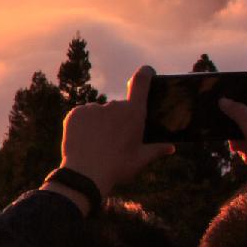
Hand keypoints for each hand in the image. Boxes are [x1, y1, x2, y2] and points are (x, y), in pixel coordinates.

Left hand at [53, 67, 173, 199]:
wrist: (85, 175)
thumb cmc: (117, 168)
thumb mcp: (140, 160)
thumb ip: (156, 150)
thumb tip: (171, 147)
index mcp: (133, 113)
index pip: (141, 81)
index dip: (145, 73)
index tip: (147, 71)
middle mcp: (114, 105)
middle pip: (118, 106)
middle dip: (117, 120)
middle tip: (113, 140)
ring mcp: (93, 108)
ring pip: (99, 112)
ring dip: (99, 123)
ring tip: (97, 144)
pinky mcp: (76, 113)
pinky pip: (82, 115)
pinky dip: (83, 125)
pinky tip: (84, 140)